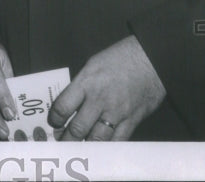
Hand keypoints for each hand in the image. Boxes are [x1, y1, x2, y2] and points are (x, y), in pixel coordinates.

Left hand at [49, 35, 165, 140]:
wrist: (150, 59)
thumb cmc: (121, 57)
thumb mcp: (93, 64)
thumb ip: (81, 84)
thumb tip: (71, 101)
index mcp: (86, 82)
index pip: (63, 107)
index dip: (55, 119)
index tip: (53, 122)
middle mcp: (100, 100)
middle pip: (77, 128)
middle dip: (66, 138)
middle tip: (62, 141)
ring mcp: (117, 112)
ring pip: (96, 139)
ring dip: (84, 146)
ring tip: (77, 148)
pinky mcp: (132, 120)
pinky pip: (117, 141)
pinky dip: (106, 147)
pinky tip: (99, 148)